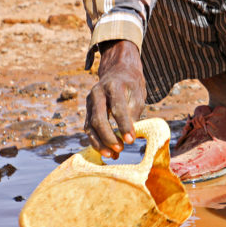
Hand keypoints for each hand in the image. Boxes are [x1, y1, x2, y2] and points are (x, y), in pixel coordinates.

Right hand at [84, 39, 145, 158]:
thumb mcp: (138, 93)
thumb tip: (129, 135)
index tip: (131, 140)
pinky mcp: (87, 110)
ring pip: (90, 126)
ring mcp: (90, 102)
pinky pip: (88, 129)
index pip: (117, 107)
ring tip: (113, 155)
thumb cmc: (131, 84)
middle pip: (98, 118)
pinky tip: (107, 151)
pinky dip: (96, 142)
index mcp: (113, 86)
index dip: (124, 125)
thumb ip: (134, 112)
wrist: (118, 71)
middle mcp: (97, 93)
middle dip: (109, 137)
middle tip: (120, 149)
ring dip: (100, 143)